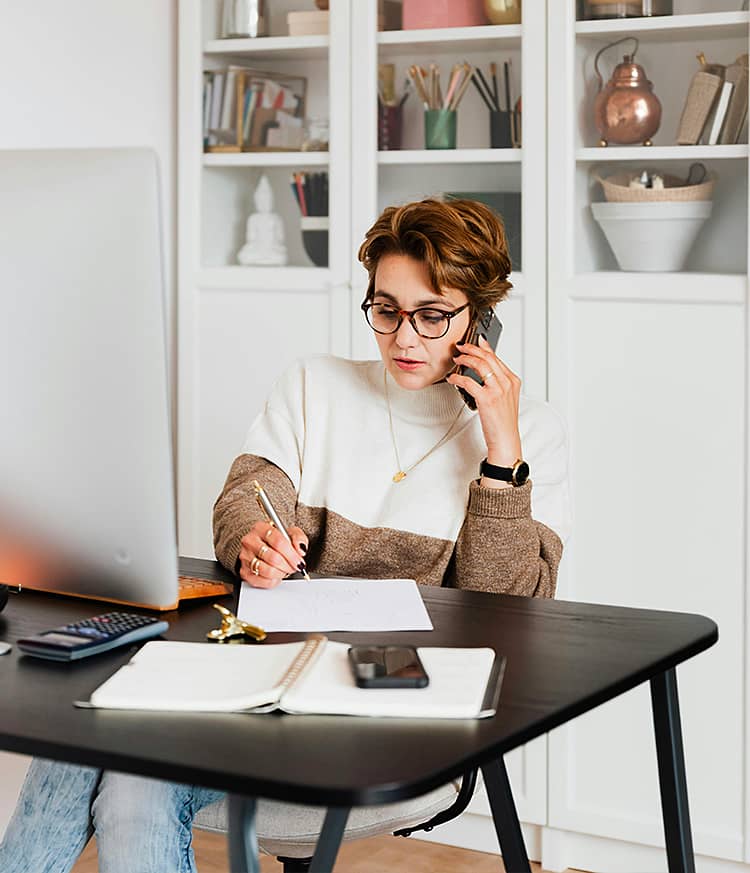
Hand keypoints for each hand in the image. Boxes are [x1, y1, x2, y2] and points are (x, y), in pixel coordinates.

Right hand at [238, 522, 307, 588]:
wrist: (263, 546)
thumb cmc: (277, 540)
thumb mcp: (291, 533)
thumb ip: (298, 538)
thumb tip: (300, 549)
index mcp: (261, 528)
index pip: (278, 542)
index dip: (292, 555)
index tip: (299, 561)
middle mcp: (250, 541)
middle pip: (273, 558)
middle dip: (288, 565)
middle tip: (294, 567)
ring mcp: (245, 556)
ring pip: (267, 571)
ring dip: (281, 573)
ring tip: (285, 570)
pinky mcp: (244, 571)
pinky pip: (261, 581)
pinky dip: (272, 581)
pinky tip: (276, 575)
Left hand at [447, 334, 522, 467]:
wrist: (505, 439)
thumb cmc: (503, 421)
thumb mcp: (505, 398)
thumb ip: (497, 382)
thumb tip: (483, 371)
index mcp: (513, 380)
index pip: (496, 357)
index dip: (484, 347)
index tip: (475, 340)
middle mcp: (507, 383)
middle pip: (488, 357)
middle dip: (472, 348)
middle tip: (461, 346)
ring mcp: (498, 390)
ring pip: (480, 365)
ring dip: (466, 358)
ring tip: (457, 358)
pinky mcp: (487, 399)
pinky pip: (469, 381)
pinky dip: (458, 377)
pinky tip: (453, 378)